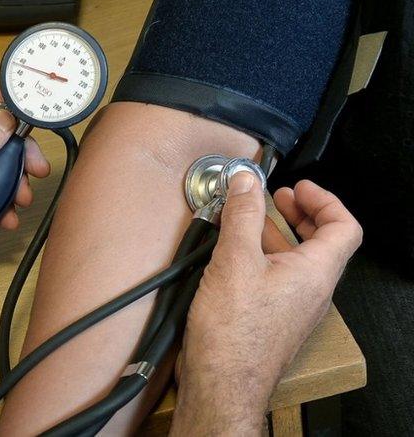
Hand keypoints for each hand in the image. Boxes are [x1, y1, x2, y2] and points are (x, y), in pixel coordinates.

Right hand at [172, 174, 361, 434]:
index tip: (298, 187)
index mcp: (315, 273)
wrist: (222, 383)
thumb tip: (246, 182)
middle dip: (300, 214)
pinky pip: (278, 279)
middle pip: (322, 243)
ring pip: (297, 261)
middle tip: (278, 198)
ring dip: (277, 235)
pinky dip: (263, 258)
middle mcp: (312, 292)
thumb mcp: (235, 260)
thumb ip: (242, 216)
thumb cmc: (234, 333)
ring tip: (248, 221)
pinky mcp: (273, 320)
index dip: (325, 200)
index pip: (344, 227)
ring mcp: (293, 308)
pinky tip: (234, 256)